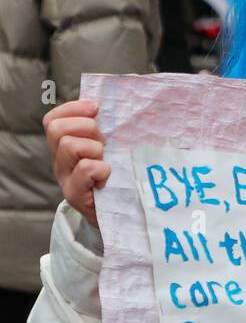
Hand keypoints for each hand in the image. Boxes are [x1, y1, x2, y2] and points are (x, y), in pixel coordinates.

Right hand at [43, 99, 109, 228]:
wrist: (116, 215)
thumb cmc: (115, 178)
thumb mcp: (107, 151)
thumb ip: (101, 132)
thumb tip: (107, 107)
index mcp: (64, 148)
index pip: (53, 120)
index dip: (73, 109)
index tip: (96, 109)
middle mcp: (60, 162)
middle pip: (57, 129)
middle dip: (86, 127)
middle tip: (104, 143)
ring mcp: (65, 178)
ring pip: (69, 145)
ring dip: (94, 148)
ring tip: (106, 159)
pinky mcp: (75, 194)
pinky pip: (86, 168)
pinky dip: (102, 168)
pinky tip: (108, 176)